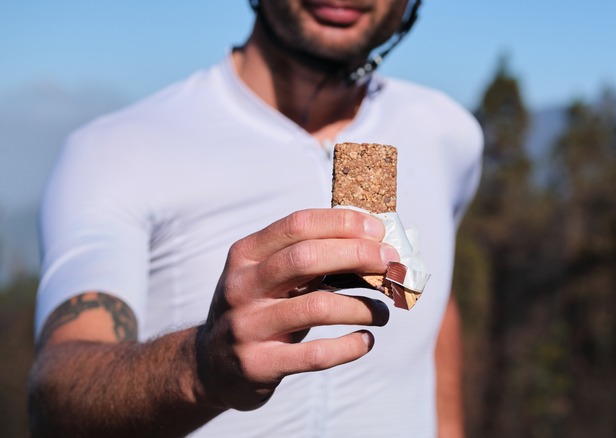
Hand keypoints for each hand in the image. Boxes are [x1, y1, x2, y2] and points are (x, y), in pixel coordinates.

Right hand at [194, 209, 398, 410]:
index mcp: (246, 254)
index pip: (298, 224)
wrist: (211, 366)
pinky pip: (315, 354)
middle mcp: (242, 286)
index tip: (378, 231)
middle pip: (306, 258)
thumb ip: (310, 259)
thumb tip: (374, 244)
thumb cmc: (260, 309)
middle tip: (390, 264)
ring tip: (383, 312)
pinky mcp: (258, 364)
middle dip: (357, 256)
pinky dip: (349, 347)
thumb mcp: (270, 277)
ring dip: (362, 306)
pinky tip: (365, 341)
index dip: (343, 223)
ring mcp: (247, 326)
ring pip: (316, 307)